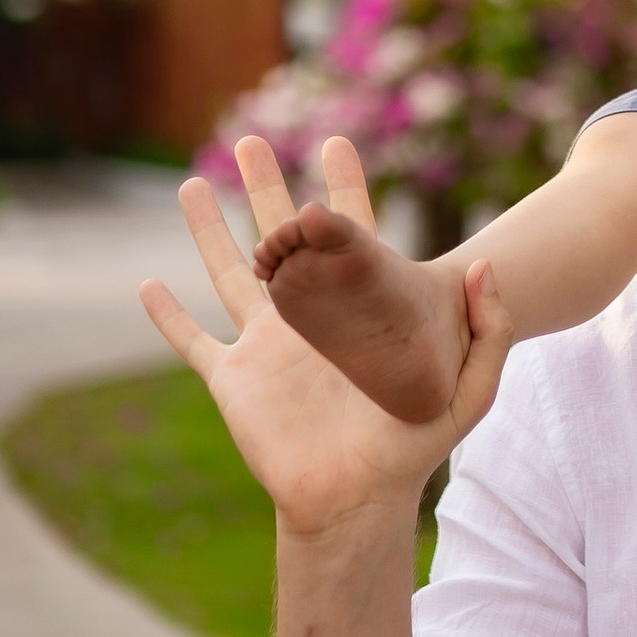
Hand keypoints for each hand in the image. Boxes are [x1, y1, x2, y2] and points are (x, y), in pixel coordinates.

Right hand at [141, 136, 512, 537]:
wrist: (355, 497)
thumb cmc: (412, 447)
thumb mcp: (469, 389)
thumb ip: (489, 330)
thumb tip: (486, 266)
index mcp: (355, 311)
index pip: (349, 233)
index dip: (343, 189)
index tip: (336, 142)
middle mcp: (306, 318)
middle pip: (280, 237)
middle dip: (264, 187)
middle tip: (250, 138)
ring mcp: (266, 347)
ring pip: (229, 273)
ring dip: (208, 230)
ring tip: (194, 183)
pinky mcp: (234, 379)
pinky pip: (193, 341)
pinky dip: (167, 316)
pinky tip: (147, 285)